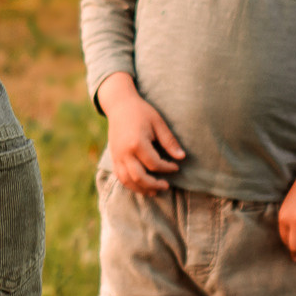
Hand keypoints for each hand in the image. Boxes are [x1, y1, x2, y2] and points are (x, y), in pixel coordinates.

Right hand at [97, 72, 184, 194]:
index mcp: (137, 143)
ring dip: (141, 189)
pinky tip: (140, 186)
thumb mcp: (158, 123)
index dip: (167, 168)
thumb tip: (182, 157)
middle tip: (166, 185)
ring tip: (154, 191)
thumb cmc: (141, 112)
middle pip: (139, 177)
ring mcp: (117, 155)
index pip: (154, 164)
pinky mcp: (113, 157)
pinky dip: (130, 184)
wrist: (119, 104)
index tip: (176, 167)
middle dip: (154, 184)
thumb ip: (169, 141)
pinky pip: (120, 176)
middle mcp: (125, 152)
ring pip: (127, 180)